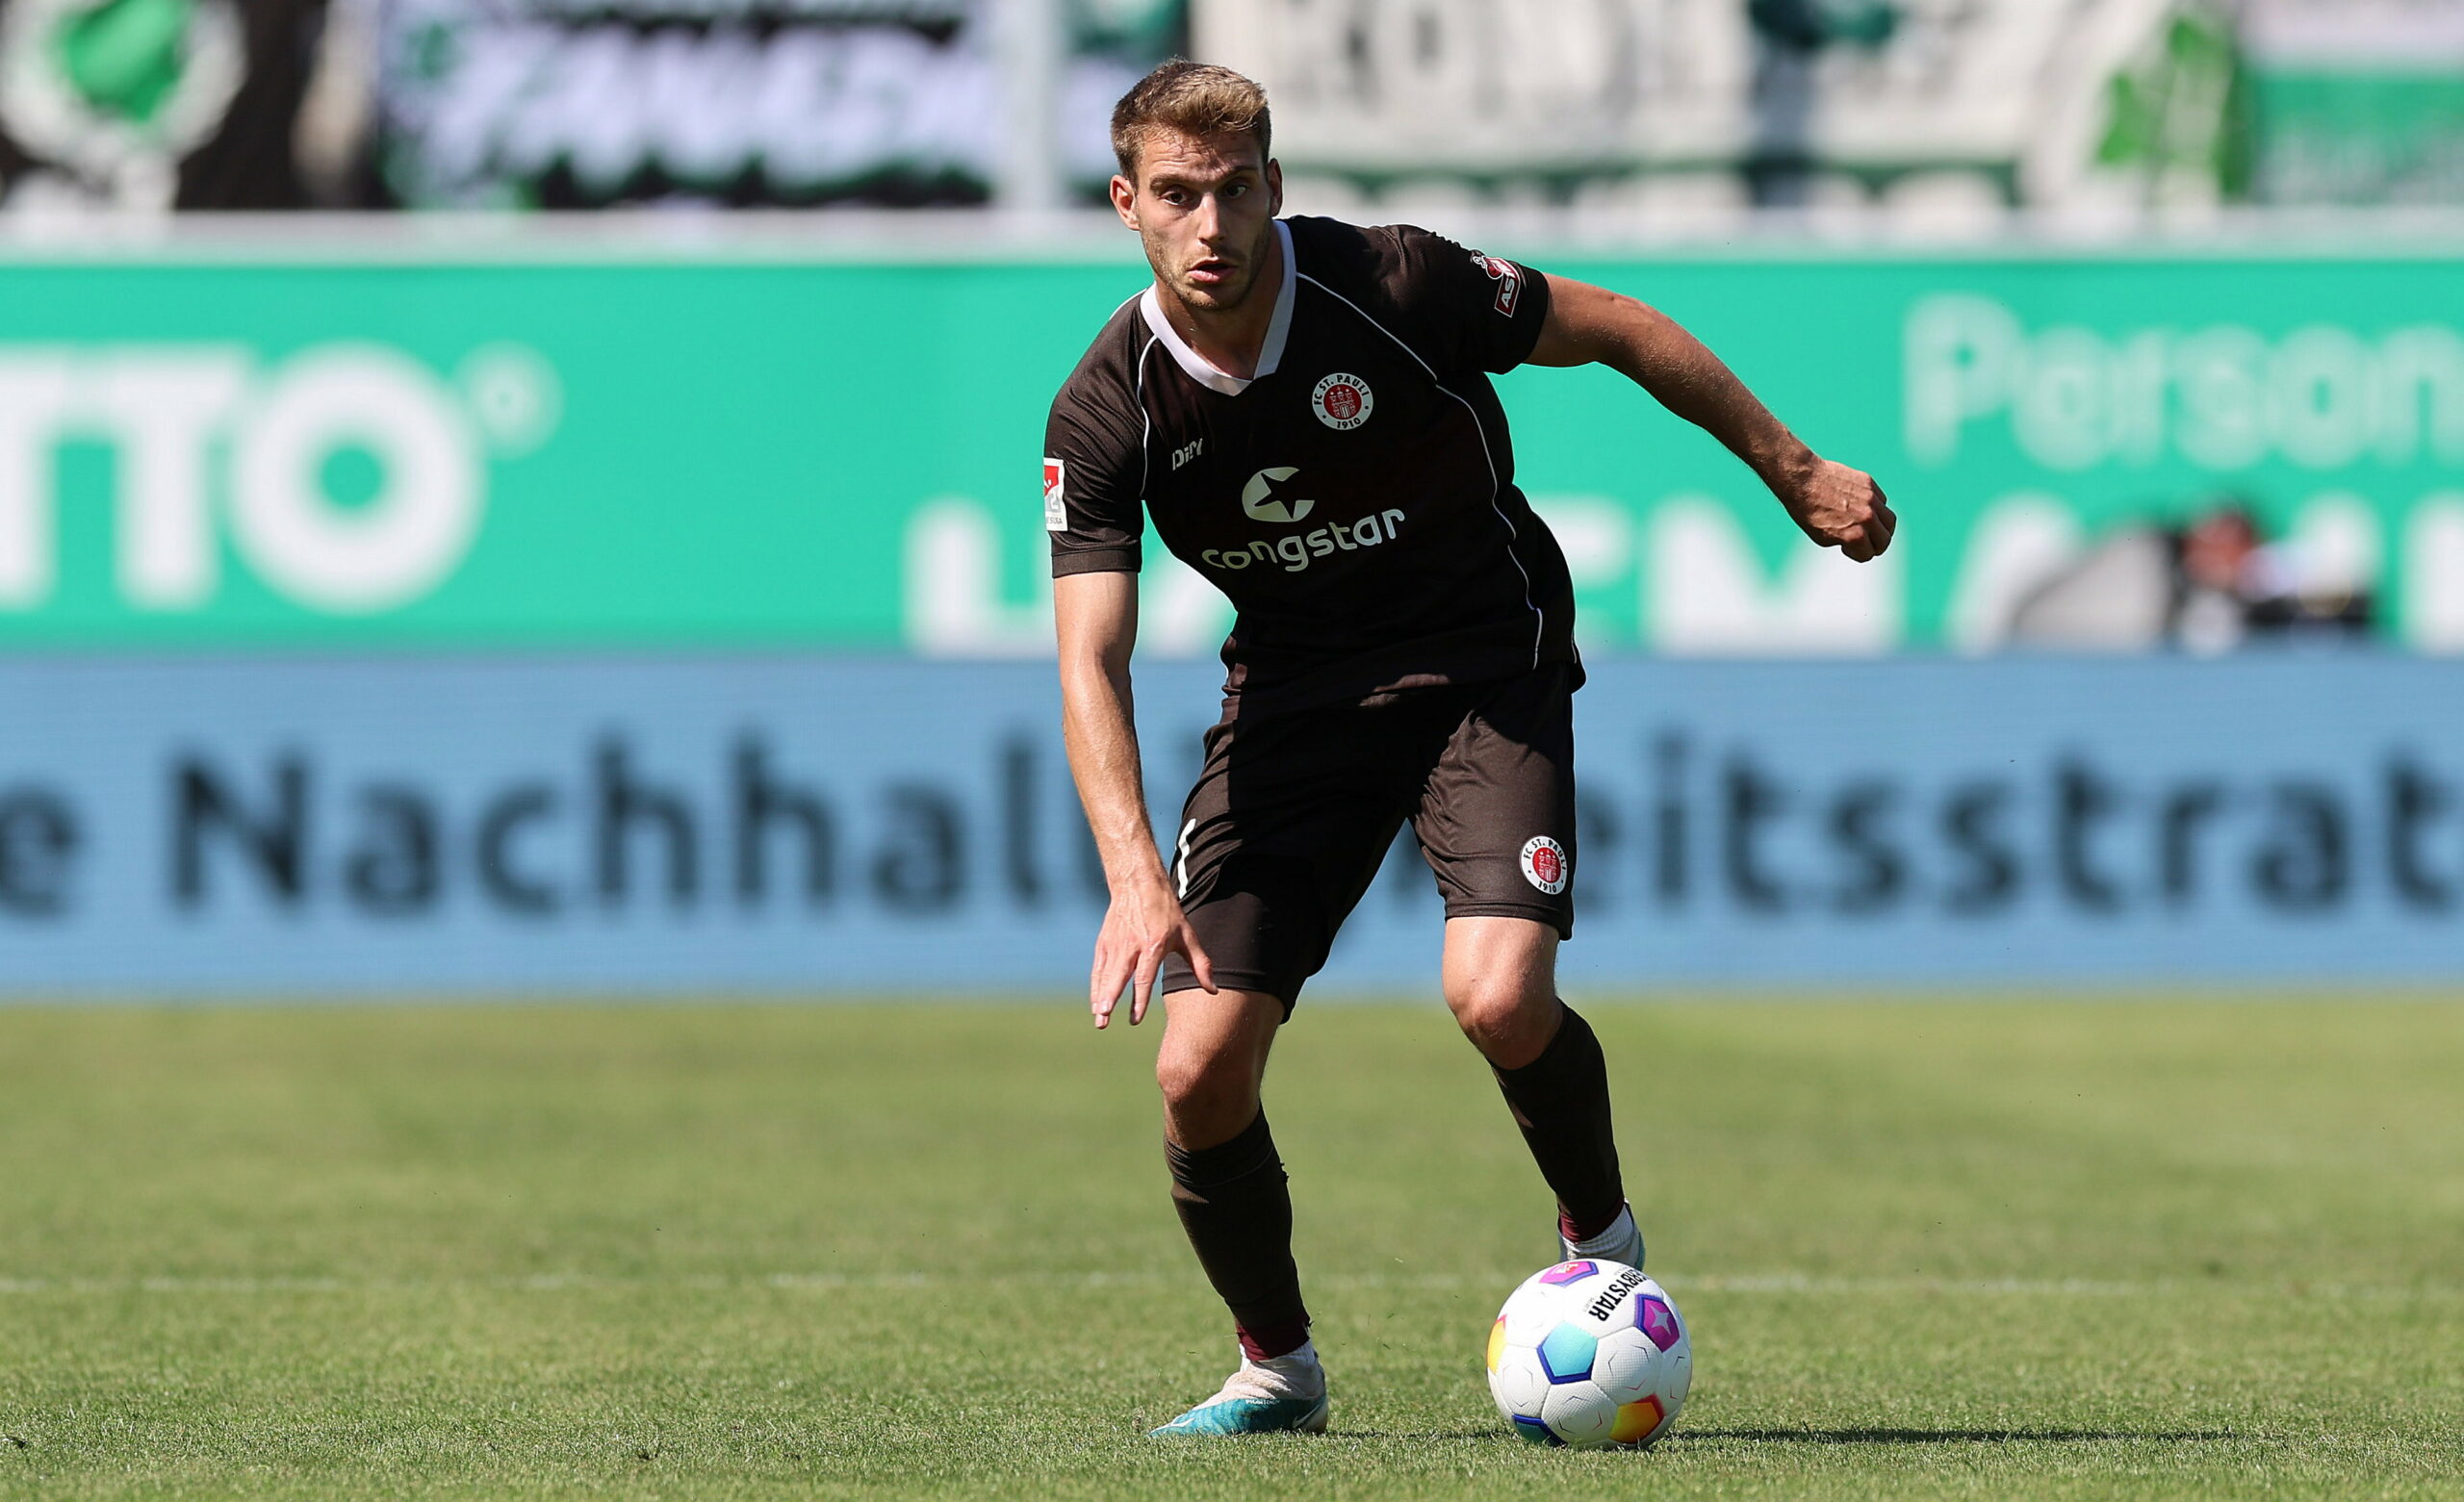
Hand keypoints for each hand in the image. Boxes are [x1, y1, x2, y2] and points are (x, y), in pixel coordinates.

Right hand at [1089, 874, 1215, 1028]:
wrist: (1138, 884)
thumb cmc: (1166, 912)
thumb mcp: (1187, 936)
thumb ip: (1200, 965)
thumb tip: (1214, 991)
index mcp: (1154, 945)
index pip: (1144, 977)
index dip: (1139, 999)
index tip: (1135, 1019)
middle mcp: (1132, 946)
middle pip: (1118, 976)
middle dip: (1110, 998)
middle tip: (1104, 1018)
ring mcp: (1115, 944)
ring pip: (1105, 975)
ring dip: (1100, 997)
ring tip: (1099, 1017)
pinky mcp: (1104, 942)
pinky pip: (1098, 969)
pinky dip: (1096, 986)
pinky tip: (1096, 1004)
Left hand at [1777, 455, 1894, 562]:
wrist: (1802, 480)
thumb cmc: (1807, 511)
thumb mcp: (1823, 538)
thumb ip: (1847, 543)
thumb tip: (1861, 543)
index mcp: (1855, 536)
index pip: (1868, 554)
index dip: (1856, 554)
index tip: (1846, 547)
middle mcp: (1867, 518)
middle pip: (1885, 540)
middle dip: (1875, 545)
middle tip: (1865, 542)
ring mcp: (1871, 500)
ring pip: (1889, 520)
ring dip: (1882, 528)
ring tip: (1870, 527)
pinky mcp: (1870, 484)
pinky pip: (1881, 501)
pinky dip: (1876, 508)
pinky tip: (1861, 507)